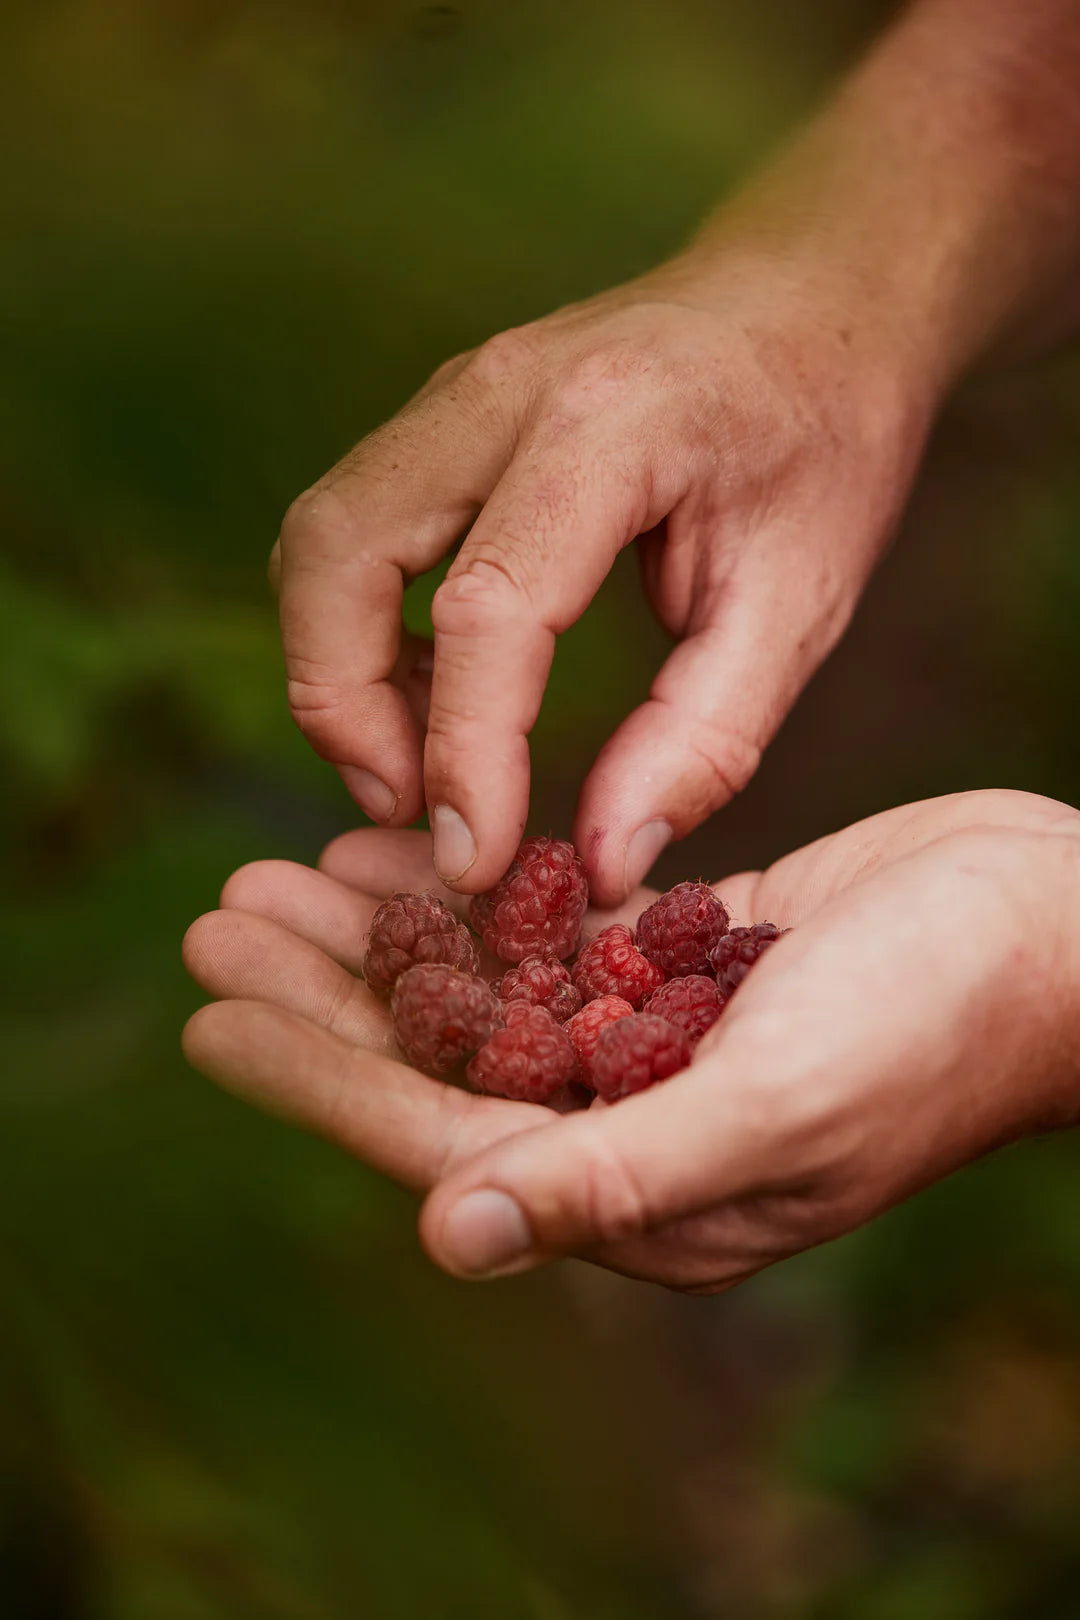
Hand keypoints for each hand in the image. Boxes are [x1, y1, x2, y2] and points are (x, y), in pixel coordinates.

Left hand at [182, 790, 1079, 1291]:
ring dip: (385, 933)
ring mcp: (655, 1036)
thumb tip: (449, 1240)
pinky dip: (477, 893)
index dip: (319, 1075)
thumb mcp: (778, 1105)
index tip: (210, 1013)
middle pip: (441, 1058)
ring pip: (484, 987)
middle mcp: (632, 1122)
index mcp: (641, 1191)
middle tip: (219, 914)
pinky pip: (549, 932)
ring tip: (281, 871)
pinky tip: (408, 848)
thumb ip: (618, 1176)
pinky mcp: (682, 960)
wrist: (1055, 931)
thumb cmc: (940, 1024)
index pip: (440, 1141)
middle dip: (326, 990)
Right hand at [274, 252, 929, 904]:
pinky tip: (432, 697)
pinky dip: (358, 628)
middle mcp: (502, 389)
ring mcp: (456, 393)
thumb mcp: (802, 601)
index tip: (476, 859)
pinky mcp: (440, 420)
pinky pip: (352, 528)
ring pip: (322, 536)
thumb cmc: (823, 441)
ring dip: (335, 669)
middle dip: (343, 704)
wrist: (813, 298)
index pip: (490, 602)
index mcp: (614, 421)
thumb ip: (703, 738)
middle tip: (412, 811)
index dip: (467, 750)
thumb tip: (600, 862)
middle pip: (341, 548)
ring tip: (416, 767)